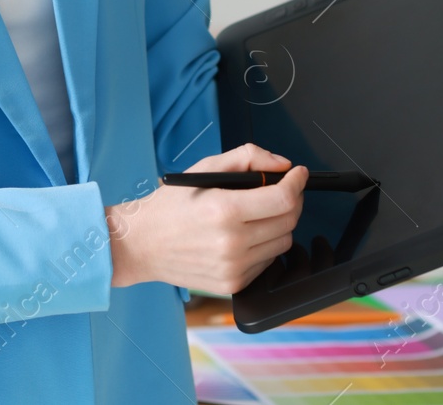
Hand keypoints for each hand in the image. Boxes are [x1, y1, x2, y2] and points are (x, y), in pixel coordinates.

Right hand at [104, 143, 305, 294]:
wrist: (143, 244)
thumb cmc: (172, 205)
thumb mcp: (205, 168)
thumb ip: (247, 158)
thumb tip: (282, 165)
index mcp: (224, 210)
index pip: (282, 198)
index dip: (297, 183)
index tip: (299, 174)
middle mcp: (231, 243)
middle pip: (289, 221)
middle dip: (291, 200)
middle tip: (282, 189)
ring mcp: (233, 267)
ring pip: (283, 242)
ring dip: (278, 224)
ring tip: (256, 214)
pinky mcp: (233, 284)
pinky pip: (268, 262)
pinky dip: (264, 245)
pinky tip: (244, 235)